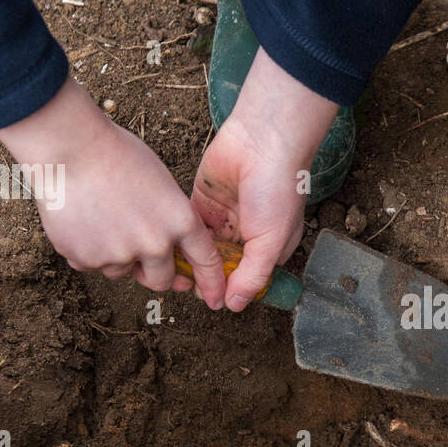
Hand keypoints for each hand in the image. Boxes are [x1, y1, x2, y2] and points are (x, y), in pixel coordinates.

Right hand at [0, 76, 227, 308]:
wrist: (68, 146)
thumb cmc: (115, 154)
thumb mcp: (161, 182)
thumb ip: (170, 219)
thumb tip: (170, 249)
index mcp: (180, 221)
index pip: (205, 261)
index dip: (211, 282)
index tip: (214, 297)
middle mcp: (154, 244)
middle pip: (161, 280)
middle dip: (155, 273)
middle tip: (143, 258)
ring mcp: (118, 255)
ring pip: (121, 271)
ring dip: (116, 256)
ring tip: (101, 217)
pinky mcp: (85, 259)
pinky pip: (91, 264)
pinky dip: (87, 249)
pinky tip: (81, 219)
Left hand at [192, 47, 338, 311]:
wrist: (262, 140)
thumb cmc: (278, 189)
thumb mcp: (271, 240)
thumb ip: (252, 275)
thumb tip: (233, 306)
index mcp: (269, 247)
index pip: (246, 279)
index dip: (229, 291)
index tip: (212, 300)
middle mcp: (247, 236)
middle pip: (222, 267)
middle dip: (206, 278)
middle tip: (186, 288)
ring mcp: (224, 218)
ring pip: (202, 249)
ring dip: (190, 261)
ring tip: (173, 273)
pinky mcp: (203, 201)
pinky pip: (188, 226)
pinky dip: (180, 238)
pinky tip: (169, 249)